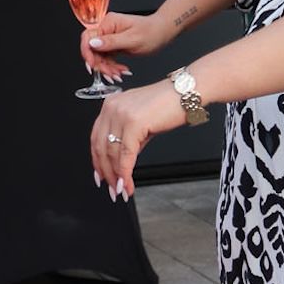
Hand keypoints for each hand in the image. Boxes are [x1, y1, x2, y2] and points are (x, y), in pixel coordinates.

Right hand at [82, 9, 163, 78]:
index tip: (92, 65)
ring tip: (118, 75)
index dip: (87, 52)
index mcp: (108, 23)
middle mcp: (107, 28)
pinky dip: (112, 66)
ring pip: (100, 55)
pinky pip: (108, 57)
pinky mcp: (114, 44)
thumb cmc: (152, 32)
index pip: (88, 37)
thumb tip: (93, 43)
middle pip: (93, 49)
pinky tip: (121, 71)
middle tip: (110, 75)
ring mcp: (110, 36)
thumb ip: (111, 42)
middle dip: (100, 64)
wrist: (163, 32)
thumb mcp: (132, 39)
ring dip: (107, 67)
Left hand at [91, 81, 185, 200]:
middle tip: (112, 189)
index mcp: (111, 106)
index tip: (102, 177)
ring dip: (116, 176)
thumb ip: (129, 140)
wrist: (187, 92)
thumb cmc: (169, 104)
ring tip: (121, 190)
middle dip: (106, 173)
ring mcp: (121, 114)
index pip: (96, 138)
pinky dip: (125, 173)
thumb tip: (123, 161)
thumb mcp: (142, 121)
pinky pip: (126, 154)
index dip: (98, 162)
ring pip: (111, 153)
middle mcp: (112, 108)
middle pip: (100, 148)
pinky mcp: (133, 122)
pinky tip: (127, 184)